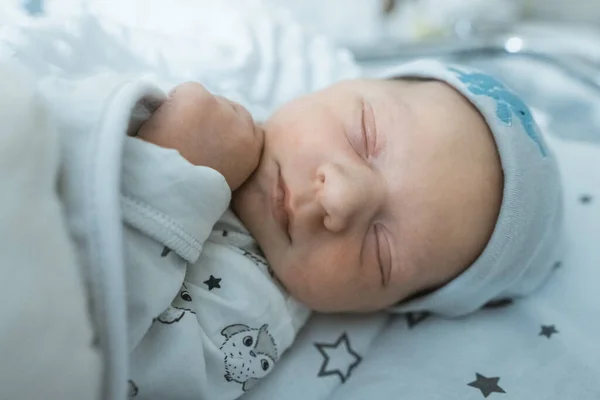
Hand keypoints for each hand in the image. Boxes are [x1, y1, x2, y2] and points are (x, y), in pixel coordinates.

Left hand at [137, 82, 263, 190]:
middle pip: (229, 107)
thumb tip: (219, 139)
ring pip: (205, 99)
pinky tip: (163, 126)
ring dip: (190, 111)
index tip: (211, 138)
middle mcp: (244, 128)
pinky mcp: (199, 98)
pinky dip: (171, 104)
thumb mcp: (225, 180)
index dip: (228, 129)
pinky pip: (184, 91)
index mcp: (254, 150)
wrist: (165, 194)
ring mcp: (221, 110)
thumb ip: (231, 157)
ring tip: (173, 136)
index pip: (251, 127)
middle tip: (188, 137)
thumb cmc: (188, 193)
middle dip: (210, 117)